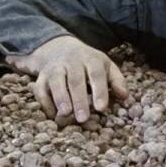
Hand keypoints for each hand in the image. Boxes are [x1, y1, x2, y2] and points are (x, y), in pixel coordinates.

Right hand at [6, 35, 127, 122]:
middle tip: (83, 118)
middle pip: (75, 81)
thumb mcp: (106, 66)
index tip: (101, 108)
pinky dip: (45, 102)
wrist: (60, 48)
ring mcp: (55, 69)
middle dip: (79, 100)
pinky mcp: (41, 77)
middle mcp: (72, 62)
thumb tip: (125, 96)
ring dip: (60, 99)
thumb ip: (117, 81)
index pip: (96, 75)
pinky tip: (52, 115)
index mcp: (92, 60)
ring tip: (66, 114)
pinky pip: (40, 89)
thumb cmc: (89, 63)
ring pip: (56, 83)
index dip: (99, 91)